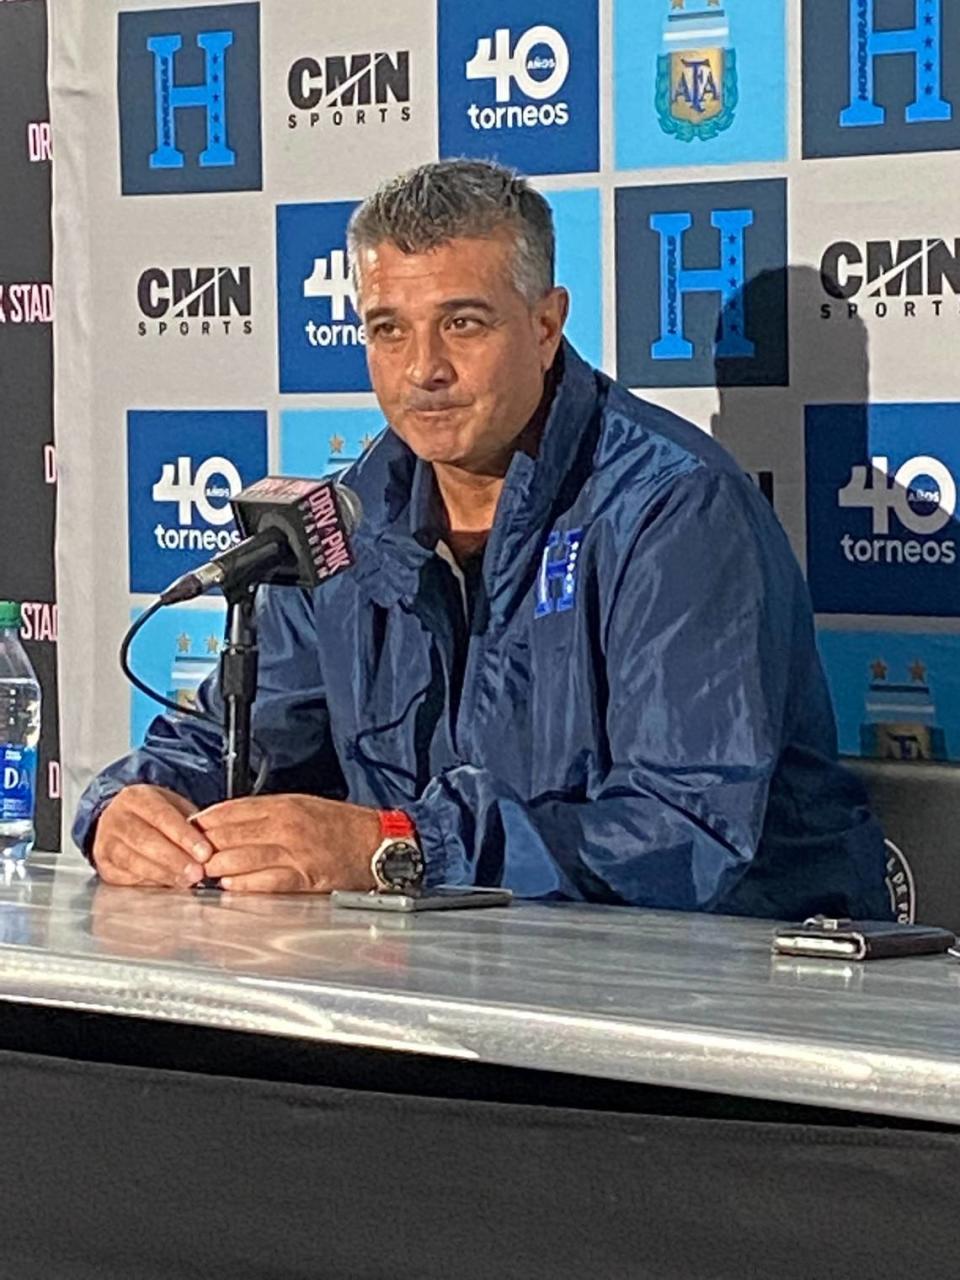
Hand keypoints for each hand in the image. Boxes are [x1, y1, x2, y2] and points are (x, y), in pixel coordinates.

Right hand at [91, 784, 213, 887]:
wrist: (119, 818)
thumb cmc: (154, 814)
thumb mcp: (173, 805)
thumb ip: (190, 822)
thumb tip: (210, 846)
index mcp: (136, 797)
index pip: (161, 816)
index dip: (184, 836)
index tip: (205, 852)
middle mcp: (116, 817)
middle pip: (145, 840)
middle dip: (174, 859)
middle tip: (197, 872)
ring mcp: (105, 841)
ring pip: (133, 860)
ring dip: (163, 873)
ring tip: (186, 881)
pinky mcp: (103, 863)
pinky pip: (125, 876)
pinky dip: (148, 882)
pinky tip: (167, 884)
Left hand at [193, 794, 380, 893]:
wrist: (376, 843)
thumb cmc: (340, 825)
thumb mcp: (302, 805)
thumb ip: (266, 813)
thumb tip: (230, 822)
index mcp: (283, 806)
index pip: (231, 811)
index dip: (205, 821)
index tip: (188, 829)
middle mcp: (285, 826)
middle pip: (230, 835)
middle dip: (204, 847)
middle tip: (187, 856)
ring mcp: (293, 852)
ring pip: (241, 858)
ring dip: (217, 867)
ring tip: (202, 873)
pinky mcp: (303, 877)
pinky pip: (265, 881)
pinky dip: (244, 884)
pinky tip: (230, 886)